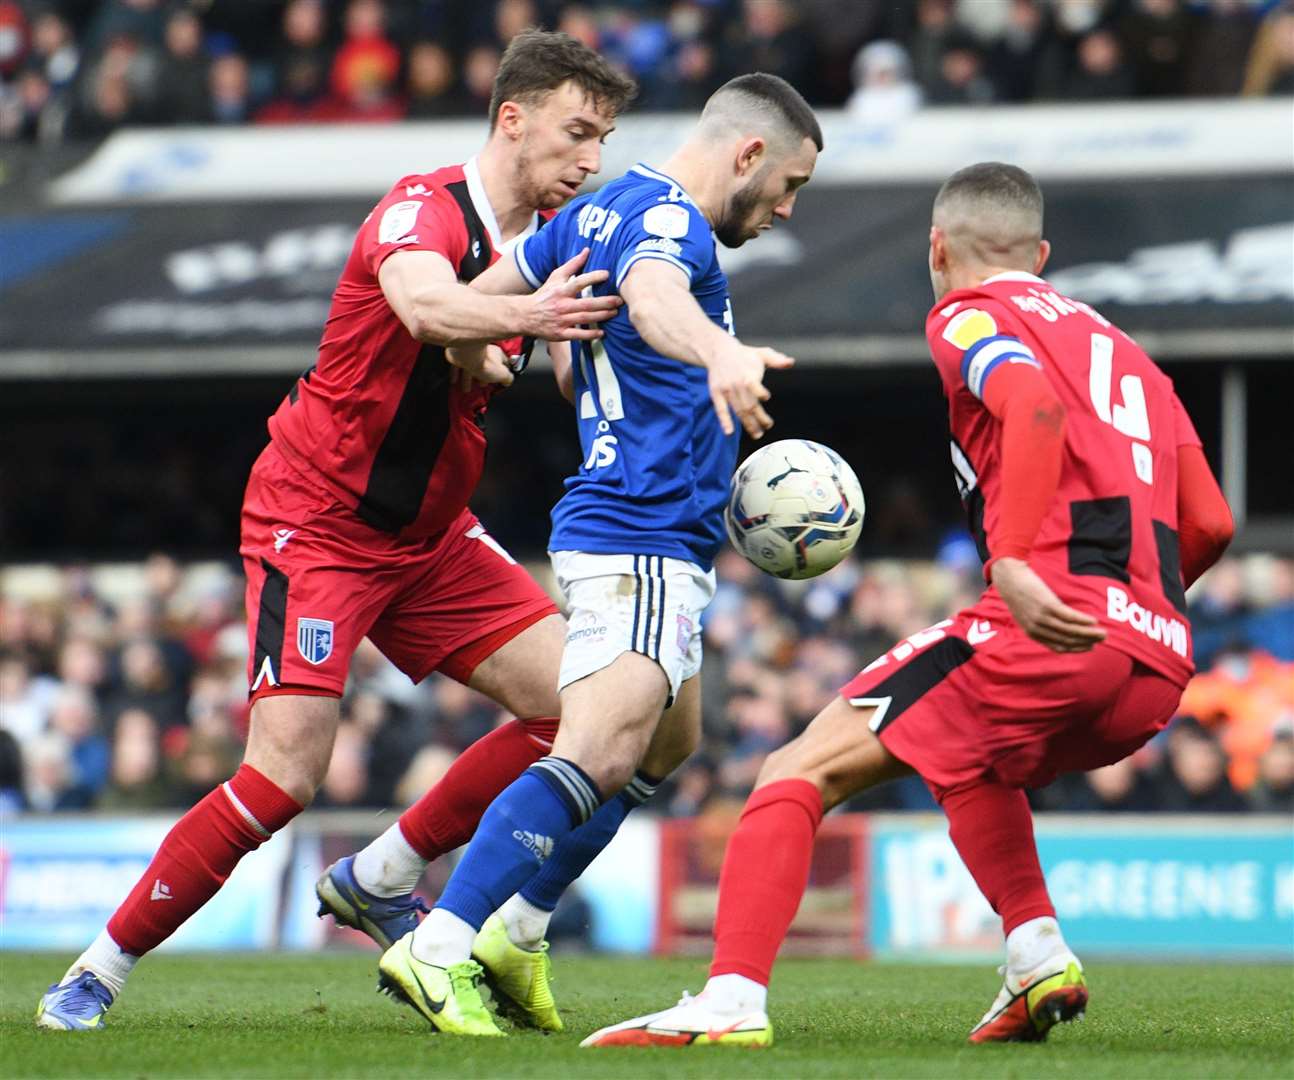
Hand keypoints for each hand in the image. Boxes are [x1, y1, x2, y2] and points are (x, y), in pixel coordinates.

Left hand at [446, 343, 513, 392]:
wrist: (466, 354)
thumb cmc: (484, 362)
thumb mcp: (503, 374)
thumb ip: (508, 378)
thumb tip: (509, 381)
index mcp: (497, 355)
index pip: (504, 364)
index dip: (503, 374)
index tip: (501, 382)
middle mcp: (484, 353)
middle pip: (486, 366)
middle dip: (484, 377)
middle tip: (482, 386)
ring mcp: (471, 354)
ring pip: (471, 368)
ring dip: (469, 379)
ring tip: (466, 389)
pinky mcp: (459, 356)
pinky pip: (458, 367)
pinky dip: (456, 375)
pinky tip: (454, 381)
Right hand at [523, 248, 621, 340]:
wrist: (526, 315)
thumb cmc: (545, 295)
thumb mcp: (555, 277)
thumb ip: (572, 264)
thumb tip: (587, 250)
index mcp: (561, 291)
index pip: (578, 282)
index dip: (593, 278)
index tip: (607, 274)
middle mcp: (562, 306)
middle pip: (586, 304)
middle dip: (604, 302)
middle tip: (619, 300)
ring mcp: (561, 321)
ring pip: (584, 319)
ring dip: (601, 316)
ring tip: (615, 312)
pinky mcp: (561, 334)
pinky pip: (577, 335)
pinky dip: (590, 334)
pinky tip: (601, 333)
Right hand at [705, 343, 794, 437]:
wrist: (719, 351)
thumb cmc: (744, 355)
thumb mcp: (762, 354)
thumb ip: (776, 360)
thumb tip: (791, 362)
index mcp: (748, 374)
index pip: (754, 386)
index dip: (760, 392)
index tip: (766, 397)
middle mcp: (736, 384)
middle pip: (749, 405)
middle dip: (759, 418)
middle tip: (768, 427)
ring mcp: (726, 390)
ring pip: (738, 410)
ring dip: (748, 424)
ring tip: (757, 434)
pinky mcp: (716, 394)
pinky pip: (720, 410)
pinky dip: (724, 421)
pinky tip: (729, 432)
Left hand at [991, 557, 1106, 652]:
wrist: (1009, 578)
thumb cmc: (1019, 594)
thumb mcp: (1026, 614)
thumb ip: (1039, 624)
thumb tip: (1059, 628)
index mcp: (1033, 633)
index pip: (1058, 647)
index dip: (1076, 649)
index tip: (1090, 647)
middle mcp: (1037, 628)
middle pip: (1067, 640)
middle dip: (1087, 641)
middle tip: (1102, 640)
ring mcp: (1042, 617)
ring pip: (1071, 630)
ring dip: (1089, 633)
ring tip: (1103, 633)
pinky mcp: (1047, 605)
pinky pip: (1070, 616)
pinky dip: (1083, 620)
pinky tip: (1093, 621)